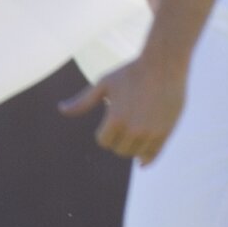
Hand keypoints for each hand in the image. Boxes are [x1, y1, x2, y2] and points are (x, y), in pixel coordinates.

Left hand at [60, 53, 187, 162]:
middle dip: (118, 140)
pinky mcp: (166, 131)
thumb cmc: (131, 72)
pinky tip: (142, 162)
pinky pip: (153, 154)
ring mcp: (151, 132)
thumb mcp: (104, 84)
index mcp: (116, 118)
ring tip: (134, 135)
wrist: (164, 64)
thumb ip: (83, 101)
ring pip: (135, 154)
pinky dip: (146, 159)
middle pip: (119, 150)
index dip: (105, 132)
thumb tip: (61, 109)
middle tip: (124, 126)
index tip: (112, 120)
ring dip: (132, 147)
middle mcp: (134, 129)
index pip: (104, 141)